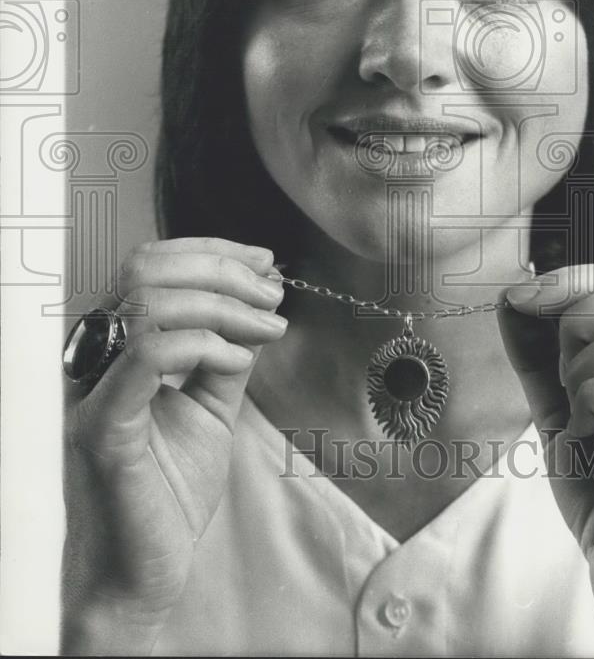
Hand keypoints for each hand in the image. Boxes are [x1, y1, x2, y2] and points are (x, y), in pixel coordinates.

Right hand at [62, 237, 285, 654]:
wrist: (142, 571)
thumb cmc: (167, 493)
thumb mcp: (210, 406)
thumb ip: (226, 354)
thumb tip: (257, 306)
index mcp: (115, 347)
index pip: (151, 266)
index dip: (211, 251)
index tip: (265, 261)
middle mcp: (94, 358)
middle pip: (149, 271)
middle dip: (223, 270)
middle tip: (272, 293)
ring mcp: (93, 390)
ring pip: (150, 305)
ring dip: (225, 305)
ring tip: (268, 327)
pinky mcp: (105, 426)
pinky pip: (148, 357)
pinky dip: (204, 345)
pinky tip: (238, 360)